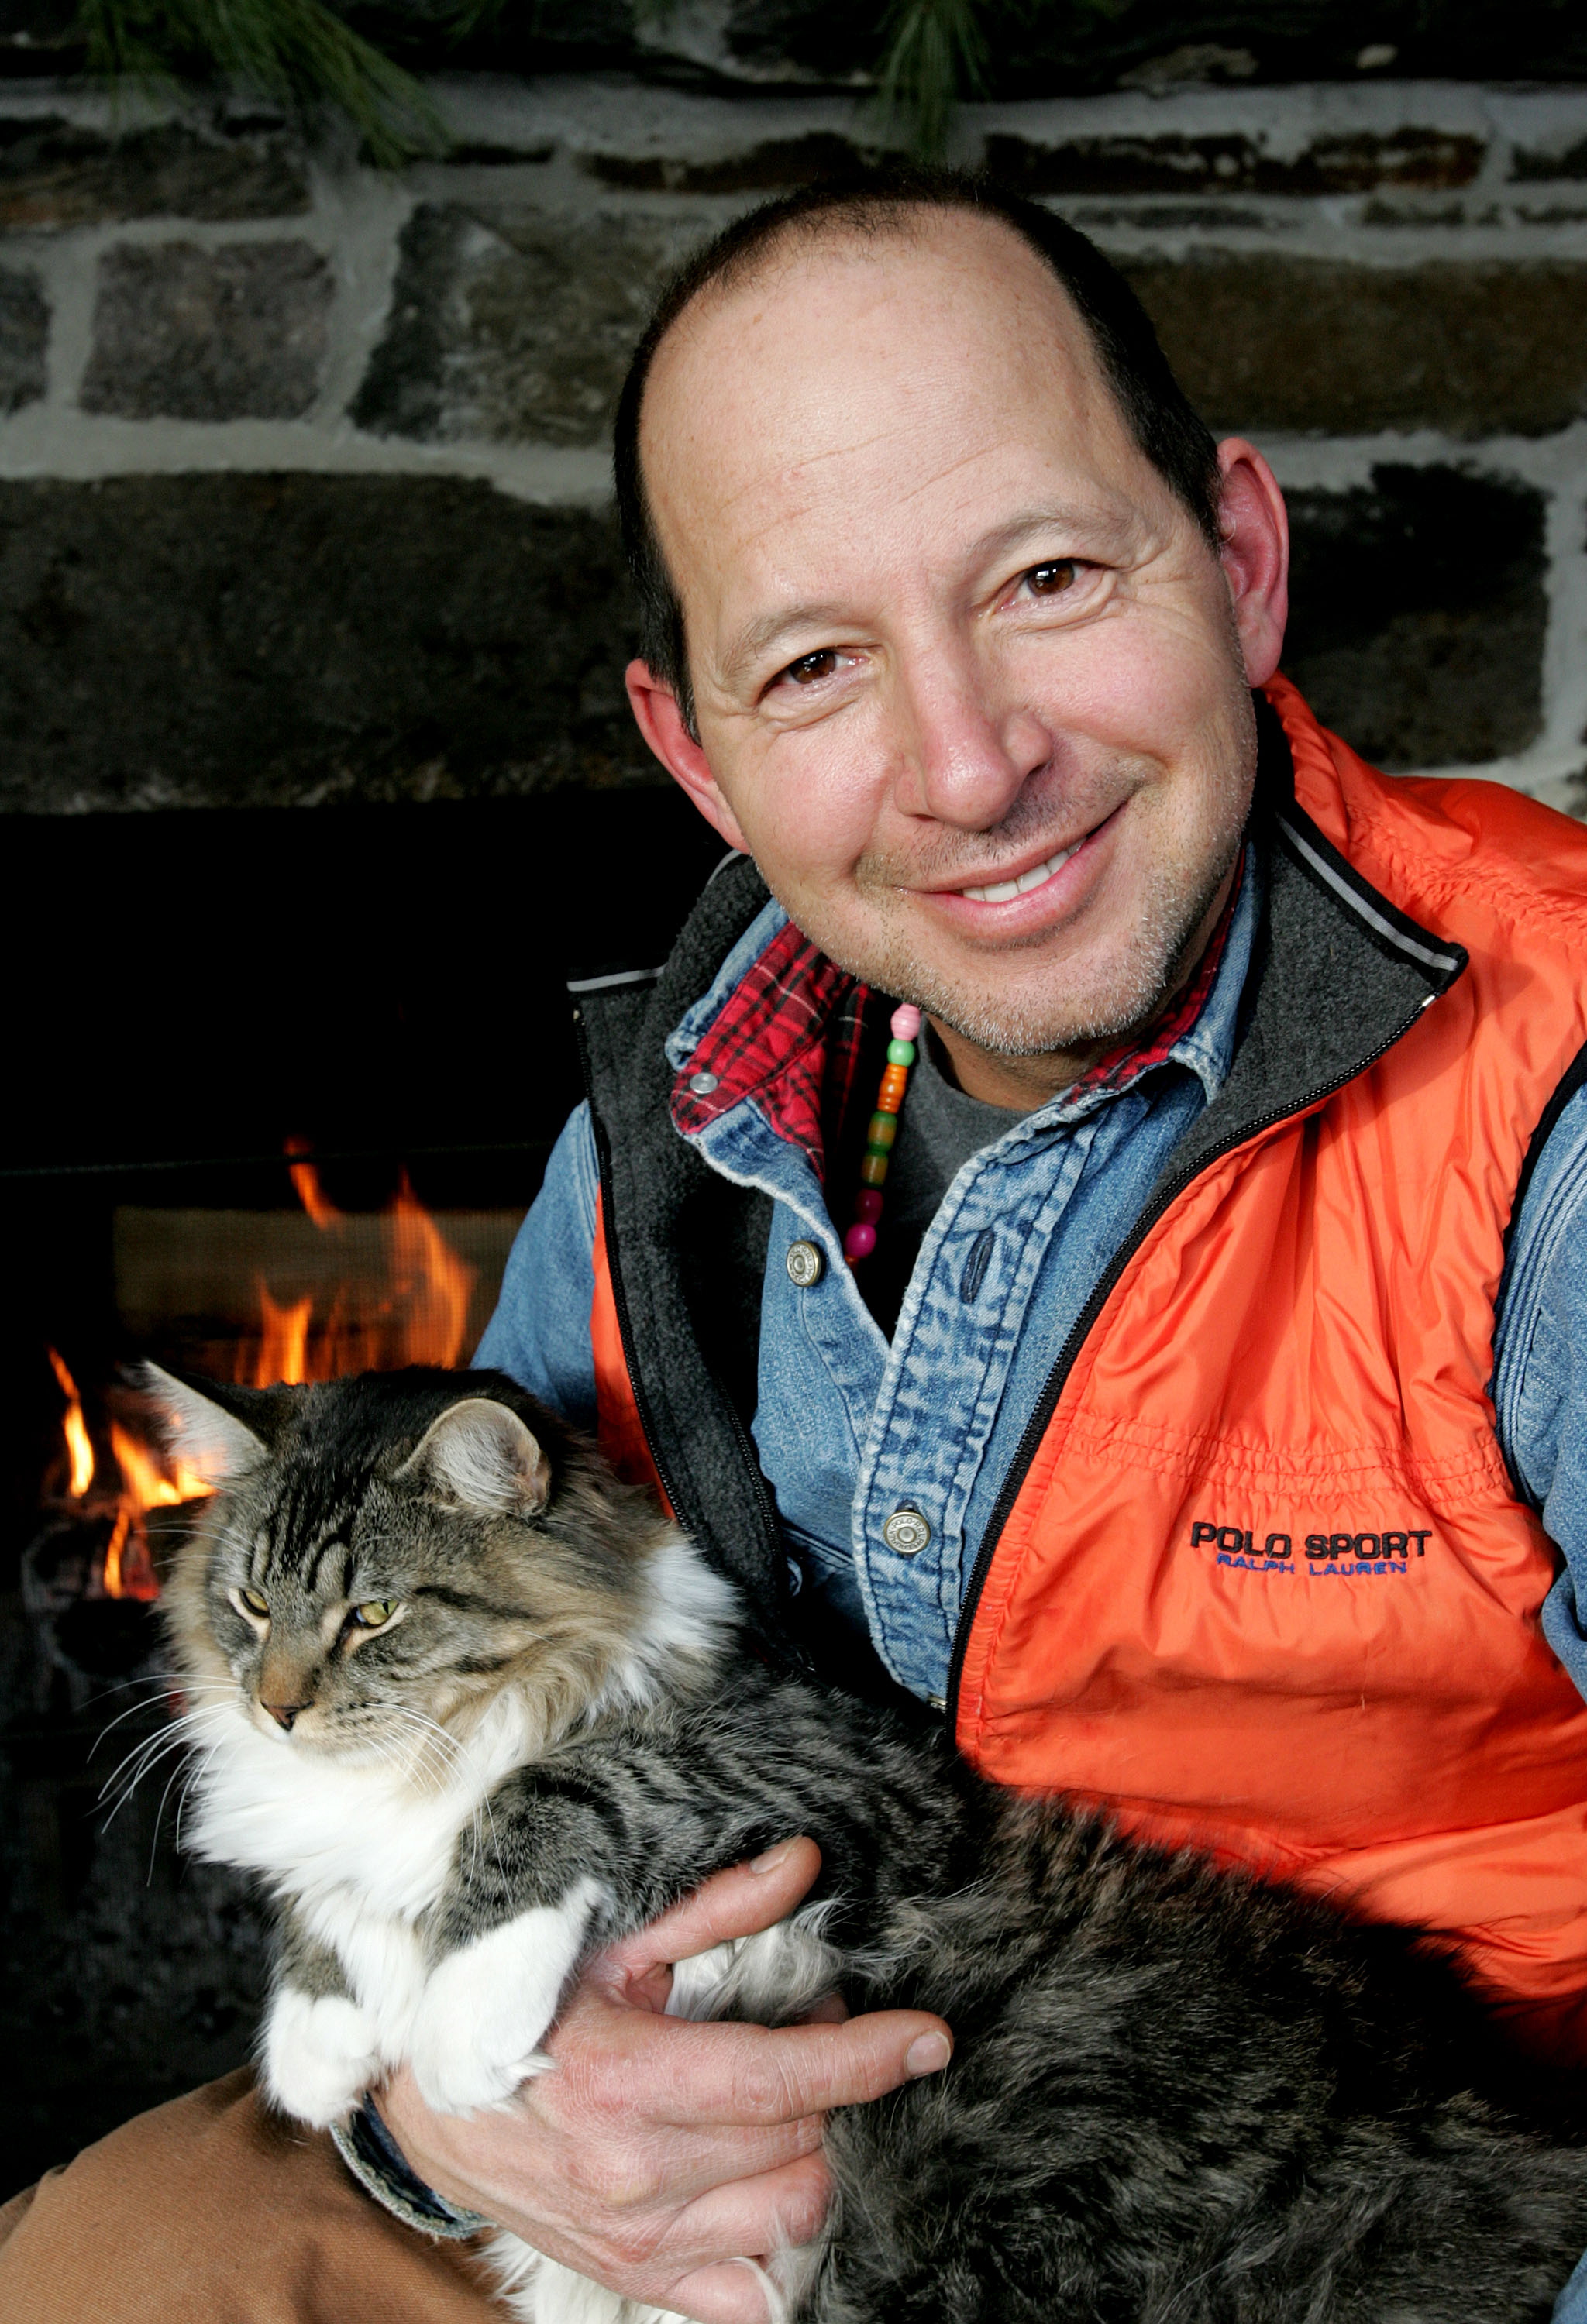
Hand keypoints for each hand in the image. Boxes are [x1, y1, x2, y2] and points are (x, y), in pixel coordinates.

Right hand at [379, 1838, 952, 2323]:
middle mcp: (634, 2176)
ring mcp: (639, 2240)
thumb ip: (714, 1905)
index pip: (781, 2082)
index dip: (867, 2057)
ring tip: (799, 2102)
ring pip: (792, 2215)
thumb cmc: (521, 2009)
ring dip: (821, 2156)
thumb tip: (803, 1862)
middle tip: (823, 2033)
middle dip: (839, 2086)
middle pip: (800, 2146)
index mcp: (625, 2083)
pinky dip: (787, 2248)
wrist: (430, 2103)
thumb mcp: (609, 1942)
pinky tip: (784, 2187)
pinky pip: (751, 2296)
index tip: (928, 2037)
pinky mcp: (639, 2278)